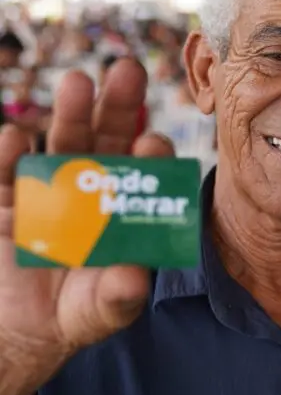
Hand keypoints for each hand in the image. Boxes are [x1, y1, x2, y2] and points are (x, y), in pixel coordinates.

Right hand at [0, 59, 173, 369]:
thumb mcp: (103, 308)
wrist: (30, 323)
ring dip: (71, 114)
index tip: (153, 143)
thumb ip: (119, 297)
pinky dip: (10, 155)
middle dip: (118, 106)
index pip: (145, 170)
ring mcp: (51, 188)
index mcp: (126, 202)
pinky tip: (13, 137)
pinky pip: (10, 174)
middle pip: (109, 139)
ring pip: (63, 143)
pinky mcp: (10, 200)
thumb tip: (133, 279)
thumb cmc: (82, 307)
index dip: (151, 153)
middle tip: (129, 72)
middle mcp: (93, 186)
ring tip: (78, 82)